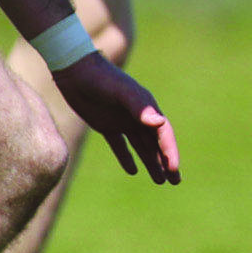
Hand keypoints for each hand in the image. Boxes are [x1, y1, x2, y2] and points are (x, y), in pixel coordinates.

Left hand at [54, 55, 181, 184]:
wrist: (76, 71)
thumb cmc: (102, 79)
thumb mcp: (122, 92)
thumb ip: (139, 107)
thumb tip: (160, 123)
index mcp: (146, 107)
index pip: (163, 133)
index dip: (170, 151)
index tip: (174, 169)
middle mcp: (137, 115)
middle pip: (156, 143)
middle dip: (166, 161)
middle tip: (175, 181)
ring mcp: (122, 121)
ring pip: (141, 146)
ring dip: (150, 162)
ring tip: (159, 181)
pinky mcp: (106, 125)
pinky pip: (120, 145)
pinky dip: (127, 157)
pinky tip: (132, 171)